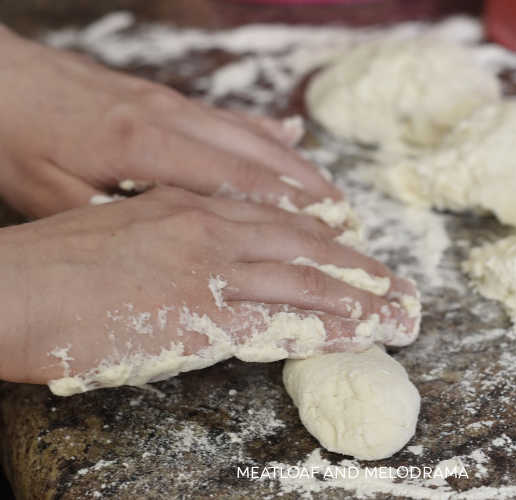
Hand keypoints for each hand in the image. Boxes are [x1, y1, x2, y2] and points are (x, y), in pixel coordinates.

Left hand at [0, 27, 339, 218]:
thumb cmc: (17, 142)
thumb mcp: (53, 195)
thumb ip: (119, 218)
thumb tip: (167, 249)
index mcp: (145, 149)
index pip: (236, 185)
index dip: (287, 213)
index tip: (326, 235)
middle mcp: (172, 121)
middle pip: (258, 161)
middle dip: (310, 196)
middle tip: (349, 226)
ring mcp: (174, 106)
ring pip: (253, 138)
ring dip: (299, 169)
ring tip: (336, 198)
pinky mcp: (168, 99)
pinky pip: (231, 117)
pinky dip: (267, 133)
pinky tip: (293, 136)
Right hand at [0, 187, 418, 386]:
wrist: (11, 288)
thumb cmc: (59, 265)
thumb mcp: (128, 227)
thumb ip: (177, 231)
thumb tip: (213, 251)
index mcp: (194, 206)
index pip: (281, 222)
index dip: (327, 241)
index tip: (358, 255)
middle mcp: (211, 229)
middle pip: (307, 248)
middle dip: (360, 270)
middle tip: (400, 286)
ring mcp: (210, 270)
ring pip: (305, 283)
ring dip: (360, 302)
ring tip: (399, 315)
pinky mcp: (201, 316)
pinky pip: (279, 323)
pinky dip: (325, 329)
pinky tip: (358, 336)